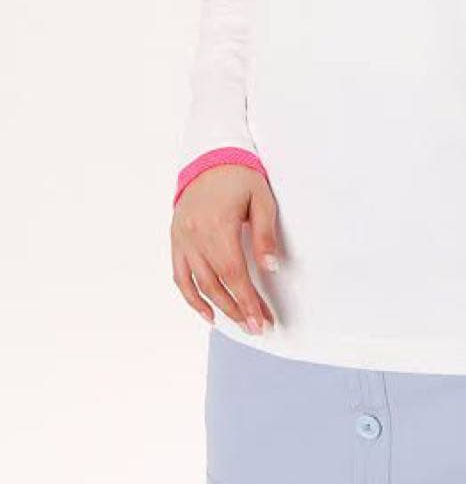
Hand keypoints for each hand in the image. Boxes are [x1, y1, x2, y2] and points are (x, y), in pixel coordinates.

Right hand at [170, 164, 279, 333]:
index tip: (262, 319)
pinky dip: (191, 298)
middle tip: (256, 327)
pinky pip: (180, 275)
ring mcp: (182, 238)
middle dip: (238, 310)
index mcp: (218, 225)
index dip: (248, 301)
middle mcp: (195, 235)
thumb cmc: (240, 176)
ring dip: (218, 308)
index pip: (234, 273)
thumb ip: (265, 235)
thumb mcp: (261, 199)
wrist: (210, 156)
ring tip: (237, 323)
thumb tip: (271, 268)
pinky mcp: (176, 239)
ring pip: (197, 284)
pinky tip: (207, 313)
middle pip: (216, 284)